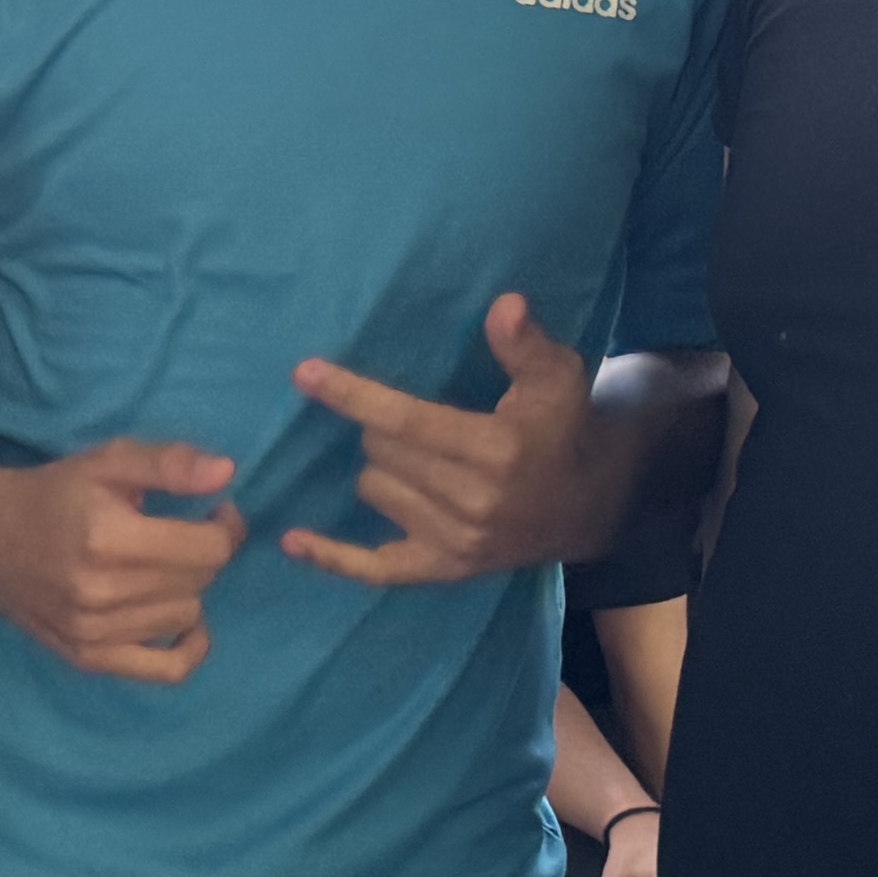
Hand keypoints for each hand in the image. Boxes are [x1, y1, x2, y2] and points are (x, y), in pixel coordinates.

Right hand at [0, 437, 246, 681]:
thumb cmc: (53, 494)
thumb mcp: (109, 461)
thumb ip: (170, 463)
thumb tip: (228, 473)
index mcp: (108, 537)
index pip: (210, 547)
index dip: (226, 525)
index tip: (213, 511)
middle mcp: (101, 591)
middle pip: (201, 580)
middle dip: (205, 552)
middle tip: (184, 534)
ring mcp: (94, 631)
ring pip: (187, 616)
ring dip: (187, 589)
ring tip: (162, 566)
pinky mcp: (88, 657)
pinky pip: (167, 670)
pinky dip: (190, 647)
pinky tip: (186, 622)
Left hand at [286, 295, 606, 585]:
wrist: (586, 506)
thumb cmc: (563, 428)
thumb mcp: (559, 377)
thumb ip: (526, 344)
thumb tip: (505, 306)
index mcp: (496, 452)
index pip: (407, 421)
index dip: (354, 396)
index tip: (305, 373)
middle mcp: (472, 502)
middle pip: (382, 452)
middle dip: (380, 427)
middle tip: (407, 419)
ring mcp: (455, 542)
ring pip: (374, 490)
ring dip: (378, 467)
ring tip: (410, 455)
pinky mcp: (443, 570)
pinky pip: (375, 569)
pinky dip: (332, 556)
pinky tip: (291, 540)